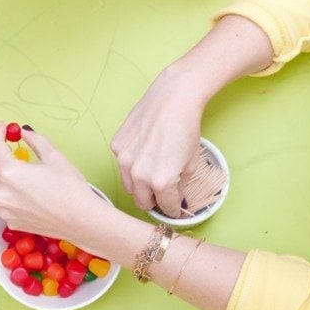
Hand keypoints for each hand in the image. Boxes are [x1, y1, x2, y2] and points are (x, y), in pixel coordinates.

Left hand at [0, 123, 109, 241]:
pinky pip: (0, 201)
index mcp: (9, 173)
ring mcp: (4, 210)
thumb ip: (34, 140)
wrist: (81, 220)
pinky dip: (4, 190)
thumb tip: (24, 132)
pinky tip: (18, 186)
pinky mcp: (11, 221)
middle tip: (1, 142)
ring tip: (9, 163)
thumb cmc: (70, 188)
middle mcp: (1, 193)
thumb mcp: (53, 156)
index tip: (2, 126)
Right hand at [111, 64, 204, 216]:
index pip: (165, 208)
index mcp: (161, 182)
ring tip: (153, 172)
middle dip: (154, 201)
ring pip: (129, 186)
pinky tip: (144, 150)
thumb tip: (176, 198)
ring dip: (140, 186)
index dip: (172, 210)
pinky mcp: (116, 146)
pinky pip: (123, 165)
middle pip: (142, 202)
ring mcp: (124, 160)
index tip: (173, 208)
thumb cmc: (187, 128)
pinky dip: (132, 165)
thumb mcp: (192, 163)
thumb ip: (181, 187)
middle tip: (163, 194)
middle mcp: (139, 174)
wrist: (173, 98)